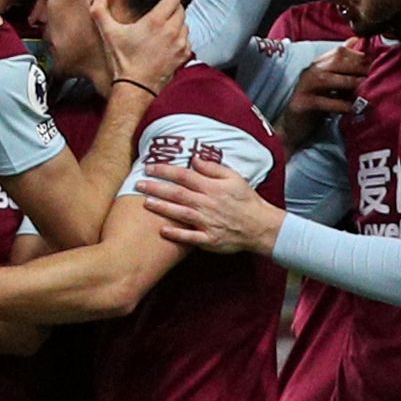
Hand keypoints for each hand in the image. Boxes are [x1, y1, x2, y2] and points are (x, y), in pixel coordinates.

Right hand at [103, 0, 193, 96]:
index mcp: (156, 21)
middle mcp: (172, 30)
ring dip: (177, 23)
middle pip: (181, 10)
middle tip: (162, 10)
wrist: (135, 87)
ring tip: (163, 28)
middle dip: (173, 7)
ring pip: (185, 24)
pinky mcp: (183, 56)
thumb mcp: (108, 33)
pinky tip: (168, 42)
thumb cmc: (122, 60)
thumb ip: (100, 9)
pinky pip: (187, 40)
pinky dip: (180, 38)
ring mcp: (180, 44)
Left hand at [141, 153, 280, 255]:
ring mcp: (208, 222)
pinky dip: (177, 234)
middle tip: (138, 184)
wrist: (262, 226)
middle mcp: (207, 204)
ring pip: (181, 213)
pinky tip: (162, 231)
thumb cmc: (246, 200)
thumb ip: (213, 168)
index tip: (149, 166)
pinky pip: (191, 237)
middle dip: (156, 187)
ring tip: (145, 202)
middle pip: (178, 193)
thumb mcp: (234, 178)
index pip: (184, 175)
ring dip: (162, 208)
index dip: (165, 170)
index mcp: (212, 187)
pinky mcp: (210, 239)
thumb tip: (193, 160)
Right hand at [287, 39, 367, 128]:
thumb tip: (358, 40)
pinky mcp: (301, 103)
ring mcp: (304, 87)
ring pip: (327, 79)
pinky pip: (321, 102)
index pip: (341, 52)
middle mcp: (311, 72)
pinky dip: (337, 104)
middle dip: (357, 66)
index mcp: (319, 64)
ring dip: (348, 82)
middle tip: (373, 76)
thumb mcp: (332, 80)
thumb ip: (344, 63)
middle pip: (335, 61)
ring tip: (363, 88)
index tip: (376, 64)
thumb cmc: (317, 100)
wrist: (295, 122)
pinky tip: (349, 107)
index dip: (360, 56)